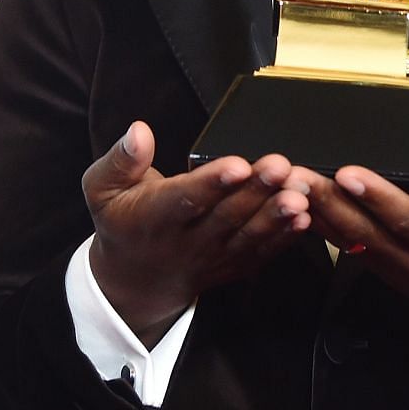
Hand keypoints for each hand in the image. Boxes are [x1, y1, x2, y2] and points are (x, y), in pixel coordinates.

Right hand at [83, 121, 313, 345]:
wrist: (136, 278)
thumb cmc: (123, 220)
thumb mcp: (103, 189)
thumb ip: (120, 161)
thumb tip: (139, 131)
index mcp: (153, 218)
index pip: (184, 199)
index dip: (212, 182)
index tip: (237, 164)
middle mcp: (186, 241)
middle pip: (225, 216)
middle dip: (256, 191)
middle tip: (281, 166)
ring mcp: (213, 257)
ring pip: (248, 236)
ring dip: (276, 215)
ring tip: (300, 194)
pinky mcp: (233, 266)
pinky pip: (261, 253)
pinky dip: (284, 238)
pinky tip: (305, 219)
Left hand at [305, 167, 408, 372]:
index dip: (378, 197)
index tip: (349, 173)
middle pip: (366, 231)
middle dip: (329, 201)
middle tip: (297, 174)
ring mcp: (395, 269)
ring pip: (351, 240)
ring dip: (317, 213)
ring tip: (287, 184)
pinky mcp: (384, 269)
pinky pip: (348, 247)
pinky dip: (322, 226)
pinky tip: (298, 206)